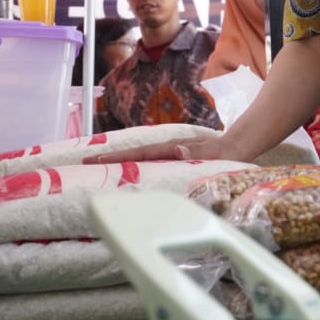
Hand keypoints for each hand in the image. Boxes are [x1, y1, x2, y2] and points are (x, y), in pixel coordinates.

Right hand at [82, 135, 232, 163]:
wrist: (236, 146)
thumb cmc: (224, 152)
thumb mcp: (214, 153)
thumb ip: (197, 152)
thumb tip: (177, 150)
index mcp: (171, 148)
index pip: (140, 154)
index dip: (117, 157)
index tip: (95, 160)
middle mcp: (166, 149)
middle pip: (133, 154)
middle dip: (109, 159)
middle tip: (84, 164)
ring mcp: (168, 153)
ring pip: (138, 158)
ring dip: (118, 163)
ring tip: (94, 170)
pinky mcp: (171, 159)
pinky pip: (147, 163)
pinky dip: (132, 166)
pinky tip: (122, 174)